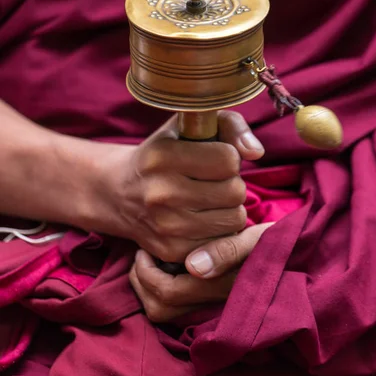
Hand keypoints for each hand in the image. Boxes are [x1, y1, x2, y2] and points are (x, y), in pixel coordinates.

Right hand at [102, 111, 263, 261]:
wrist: (120, 192)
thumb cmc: (166, 151)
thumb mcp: (189, 125)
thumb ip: (230, 125)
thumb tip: (255, 152)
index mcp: (163, 156)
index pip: (228, 159)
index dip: (229, 157)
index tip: (215, 157)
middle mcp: (160, 192)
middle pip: (235, 191)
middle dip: (231, 183)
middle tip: (214, 180)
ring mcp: (165, 225)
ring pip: (234, 219)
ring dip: (229, 208)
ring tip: (210, 198)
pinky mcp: (171, 251)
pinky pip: (222, 242)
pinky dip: (219, 230)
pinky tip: (203, 218)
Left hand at [129, 222, 273, 321]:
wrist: (293, 255)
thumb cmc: (274, 241)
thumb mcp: (256, 238)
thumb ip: (228, 250)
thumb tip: (194, 266)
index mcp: (222, 289)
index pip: (167, 293)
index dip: (147, 273)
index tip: (146, 248)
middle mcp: (213, 305)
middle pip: (159, 308)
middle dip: (142, 281)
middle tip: (142, 254)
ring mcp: (211, 309)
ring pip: (162, 313)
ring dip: (148, 287)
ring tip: (150, 260)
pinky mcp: (209, 305)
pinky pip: (172, 308)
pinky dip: (158, 289)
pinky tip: (164, 266)